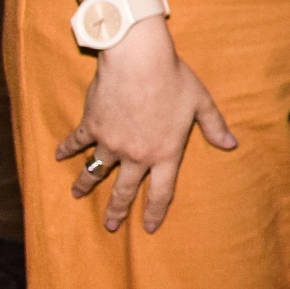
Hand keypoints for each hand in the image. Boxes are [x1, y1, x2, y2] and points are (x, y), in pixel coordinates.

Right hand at [52, 21, 236, 232]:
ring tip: (76, 195)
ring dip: (84, 184)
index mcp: (165, 152)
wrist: (139, 61)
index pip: (161, 191)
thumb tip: (231, 144)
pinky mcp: (92, 126)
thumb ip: (214, 126)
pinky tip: (58, 156)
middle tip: (110, 226)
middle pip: (124, 190)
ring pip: (95, 171)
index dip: (155, 212)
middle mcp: (136, 154)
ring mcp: (111, 142)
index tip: (149, 228)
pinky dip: (67, 149)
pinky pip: (77, 142)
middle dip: (116, 211)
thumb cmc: (174, 79)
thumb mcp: (201, 102)